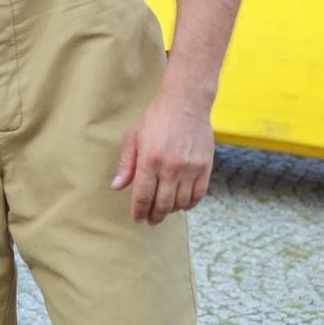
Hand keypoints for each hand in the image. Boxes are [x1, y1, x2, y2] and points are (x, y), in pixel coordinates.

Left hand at [112, 85, 215, 223]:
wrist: (185, 104)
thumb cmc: (155, 118)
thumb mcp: (133, 137)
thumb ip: (126, 164)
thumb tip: (118, 186)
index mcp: (149, 160)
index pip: (143, 196)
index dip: (139, 211)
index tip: (137, 219)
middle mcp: (170, 167)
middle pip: (162, 204)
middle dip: (154, 216)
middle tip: (150, 220)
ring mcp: (190, 168)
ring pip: (180, 202)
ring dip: (171, 211)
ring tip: (164, 210)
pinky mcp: (205, 167)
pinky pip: (198, 195)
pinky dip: (189, 204)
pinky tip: (182, 204)